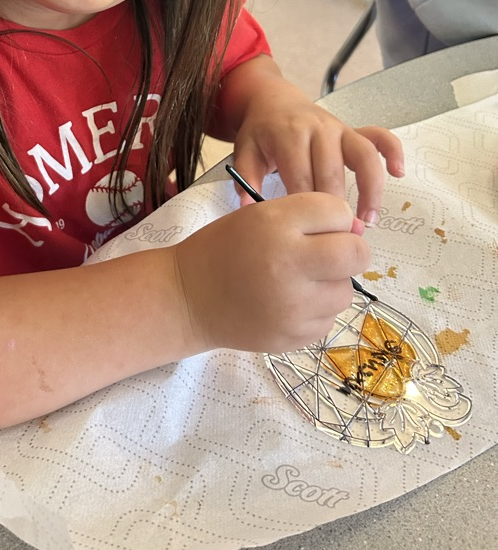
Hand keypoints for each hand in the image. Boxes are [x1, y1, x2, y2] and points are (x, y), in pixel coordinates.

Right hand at [174, 192, 368, 353]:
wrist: (189, 298)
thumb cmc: (225, 248)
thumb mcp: (260, 215)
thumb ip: (309, 215)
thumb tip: (359, 231)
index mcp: (276, 225)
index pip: (339, 212)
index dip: (333, 218)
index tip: (315, 227)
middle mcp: (288, 265)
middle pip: (356, 254)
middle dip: (350, 251)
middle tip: (326, 254)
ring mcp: (293, 307)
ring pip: (345, 291)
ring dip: (331, 283)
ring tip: (298, 280)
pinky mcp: (295, 337)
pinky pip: (328, 319)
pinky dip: (315, 310)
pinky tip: (287, 303)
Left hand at [226, 69, 403, 224]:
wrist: (272, 99)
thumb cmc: (260, 131)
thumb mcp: (244, 151)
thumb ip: (245, 178)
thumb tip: (249, 209)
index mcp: (289, 136)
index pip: (302, 178)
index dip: (308, 209)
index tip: (312, 236)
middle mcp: (318, 129)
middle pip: (332, 173)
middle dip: (338, 209)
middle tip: (341, 239)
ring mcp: (339, 128)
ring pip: (363, 157)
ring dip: (370, 189)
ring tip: (369, 220)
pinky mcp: (353, 128)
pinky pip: (380, 136)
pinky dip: (393, 152)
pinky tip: (399, 174)